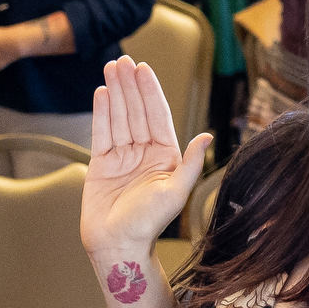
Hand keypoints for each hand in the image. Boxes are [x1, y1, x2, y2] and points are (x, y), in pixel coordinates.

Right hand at [82, 56, 211, 260]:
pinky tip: (102, 93)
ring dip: (116, 93)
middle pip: (137, 112)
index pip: (158, 117)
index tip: (144, 69)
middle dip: (131, 86)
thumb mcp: (176, 192)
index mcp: (166, 157)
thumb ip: (191, 163)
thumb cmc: (150, 224)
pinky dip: (101, 113)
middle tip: (123, 61)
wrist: (119, 246)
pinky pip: (102, 133)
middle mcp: (145, 153)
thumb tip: (207, 136)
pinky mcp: (101, 164)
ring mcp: (122, 157)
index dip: (150, 92)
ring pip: (119, 118)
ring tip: (111, 68)